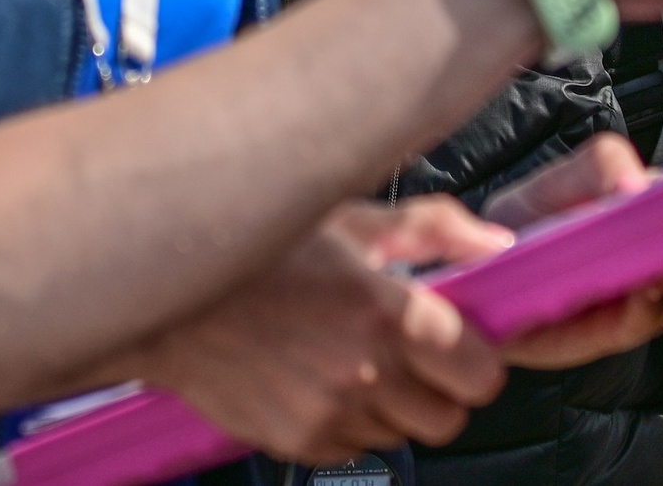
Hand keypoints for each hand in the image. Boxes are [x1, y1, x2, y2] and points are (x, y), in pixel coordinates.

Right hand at [127, 199, 510, 462]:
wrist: (166, 294)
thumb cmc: (256, 243)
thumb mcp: (349, 214)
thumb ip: (434, 229)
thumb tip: (496, 246)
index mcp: (384, 312)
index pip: (482, 373)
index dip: (478, 356)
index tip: (460, 339)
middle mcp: (362, 373)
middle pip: (450, 417)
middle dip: (441, 386)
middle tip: (411, 350)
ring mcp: (327, 414)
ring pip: (402, 435)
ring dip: (393, 404)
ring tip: (355, 356)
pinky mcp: (295, 441)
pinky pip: (354, 448)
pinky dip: (349, 421)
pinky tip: (321, 376)